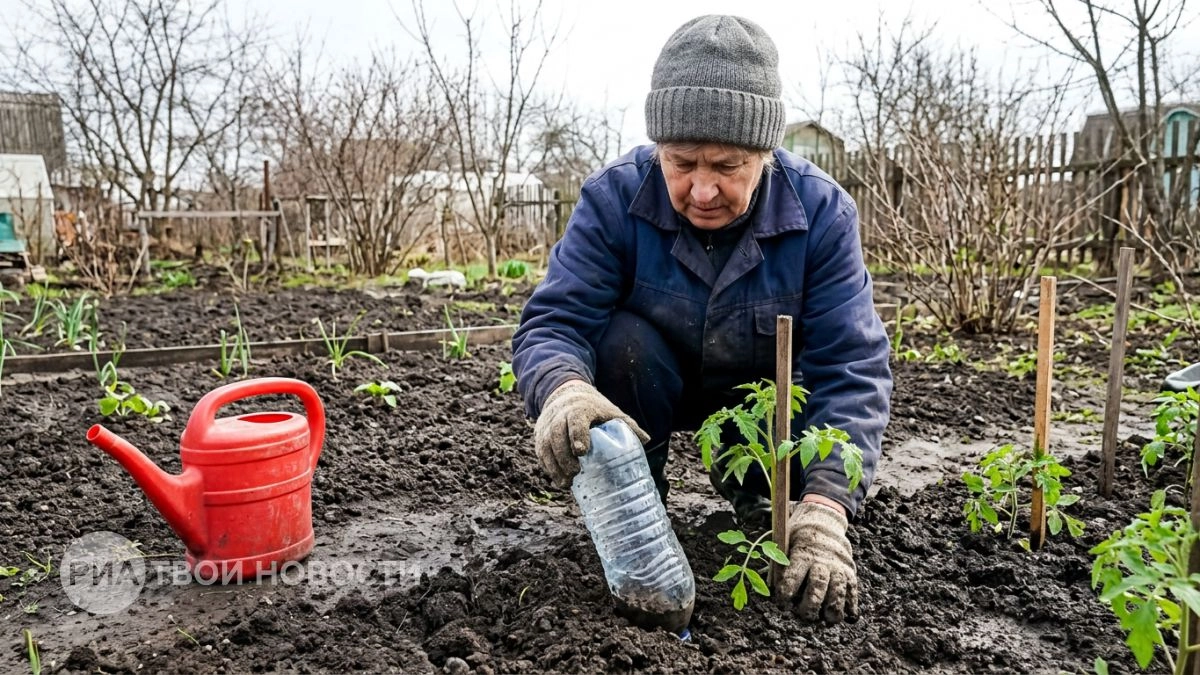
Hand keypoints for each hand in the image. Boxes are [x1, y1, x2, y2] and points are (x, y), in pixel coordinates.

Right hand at [533, 380, 649, 487]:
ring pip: (546, 446)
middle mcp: (560, 416)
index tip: (581, 452)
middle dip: (564, 456)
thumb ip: (627, 424)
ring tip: (566, 483)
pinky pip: (541, 452)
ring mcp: (547, 426)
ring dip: (554, 466)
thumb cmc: (593, 407)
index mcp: (580, 409)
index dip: (577, 435)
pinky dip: (548, 467)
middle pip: (557, 436)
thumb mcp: (610, 411)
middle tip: (575, 473)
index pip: (576, 421)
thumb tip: (646, 440)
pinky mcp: (540, 435)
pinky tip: (558, 479)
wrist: (565, 394)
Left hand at [777, 501, 858, 622]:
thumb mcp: (784, 542)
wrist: (824, 519)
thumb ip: (778, 564)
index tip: (782, 603)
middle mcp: (821, 561)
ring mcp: (838, 566)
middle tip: (805, 616)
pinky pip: (852, 589)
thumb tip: (770, 588)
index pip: (793, 575)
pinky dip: (852, 604)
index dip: (786, 592)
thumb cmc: (798, 537)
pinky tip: (849, 616)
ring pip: (837, 590)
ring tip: (829, 620)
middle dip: (811, 604)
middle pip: (818, 585)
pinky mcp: (849, 571)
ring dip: (834, 608)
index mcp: (801, 553)